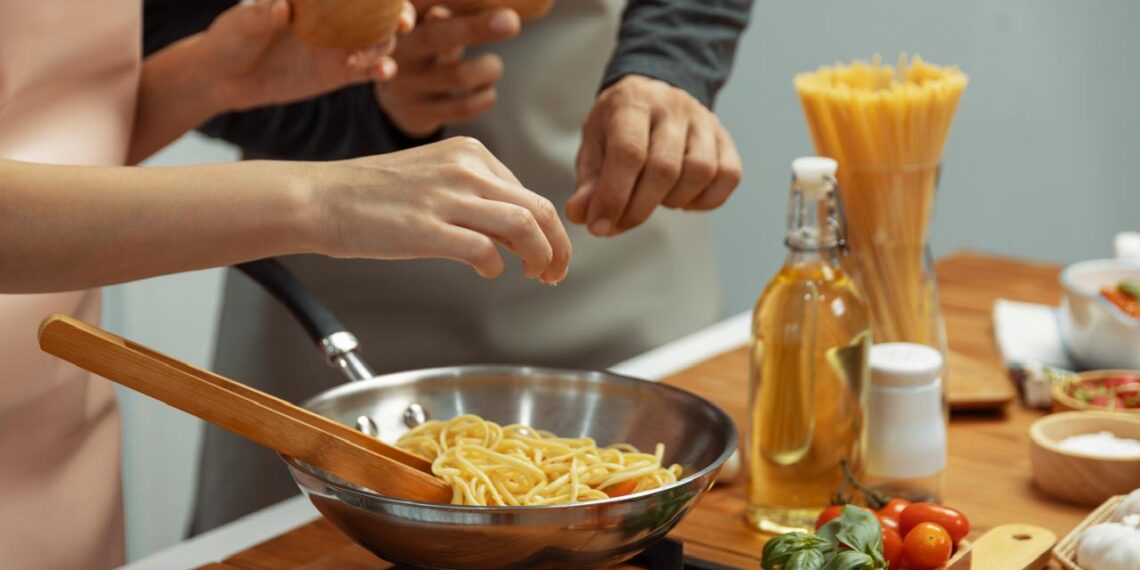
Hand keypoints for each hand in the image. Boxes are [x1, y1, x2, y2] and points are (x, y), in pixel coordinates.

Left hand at [198, 0, 415, 110]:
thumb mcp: (242, 22)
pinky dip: (380, 69)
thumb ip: (263, 13)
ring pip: (380, 42)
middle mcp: (336, 19)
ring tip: (360, 60)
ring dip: (384, 47)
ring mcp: (341, 46)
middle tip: (402, 23)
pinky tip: (380, 72)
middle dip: (399, 15)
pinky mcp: (340, 73)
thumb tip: (283, 7)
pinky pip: (368, 70)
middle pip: (381, 13)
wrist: (226, 77)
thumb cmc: (232, 38)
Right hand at [308, 137, 569, 282]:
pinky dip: (496, 267)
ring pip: (523, 226)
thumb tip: (512, 230)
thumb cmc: (370, 194)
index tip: (547, 251)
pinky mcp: (427, 228)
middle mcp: (464, 169)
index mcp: (469, 153)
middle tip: (556, 271)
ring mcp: (446, 197)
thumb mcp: (433, 176)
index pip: (528, 193)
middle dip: (557, 245)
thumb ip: (473, 195)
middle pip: (538, 208)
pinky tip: (488, 272)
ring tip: (537, 276)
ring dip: (540, 257)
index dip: (546, 229)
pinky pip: (485, 250)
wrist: (320, 197)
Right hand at [374, 3, 520, 136]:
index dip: (451, 2)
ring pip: (457, 76)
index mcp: (403, 22)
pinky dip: (486, 97)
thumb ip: (452, 12)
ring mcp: (406, 85)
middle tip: (511, 20)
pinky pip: (463, 107)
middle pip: (433, 37)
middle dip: (474, 28)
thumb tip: (493, 7)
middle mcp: (399, 51)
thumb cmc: (427, 46)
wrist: (399, 97)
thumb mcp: (432, 25)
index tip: (477, 0)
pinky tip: (487, 89)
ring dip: (488, 68)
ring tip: (494, 66)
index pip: (419, 6)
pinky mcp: (419, 113)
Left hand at [566, 75, 743, 236]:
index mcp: (633, 102)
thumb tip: (581, 214)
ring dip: (674, 201)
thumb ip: (588, 181)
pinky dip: (706, 200)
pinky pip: (729, 176)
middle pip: (664, 168)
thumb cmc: (619, 126)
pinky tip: (683, 199)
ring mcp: (704, 121)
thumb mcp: (594, 144)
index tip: (599, 226)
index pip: (628, 152)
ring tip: (654, 200)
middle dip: (638, 209)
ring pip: (701, 172)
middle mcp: (673, 106)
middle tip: (620, 223)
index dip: (613, 196)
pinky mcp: (725, 139)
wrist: (654, 95)